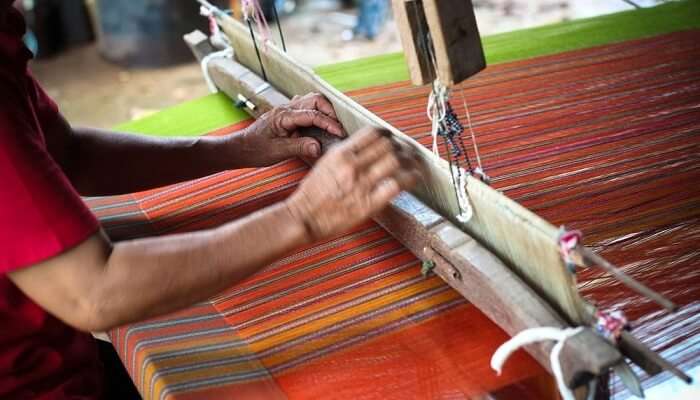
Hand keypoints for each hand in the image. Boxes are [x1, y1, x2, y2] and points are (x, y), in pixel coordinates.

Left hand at [231, 93, 343, 166]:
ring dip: (324, 110)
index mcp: (284, 116)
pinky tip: (320, 124)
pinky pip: (306, 107)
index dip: (329, 123)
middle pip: (315, 99)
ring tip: (333, 125)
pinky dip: (317, 112)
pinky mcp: (287, 115)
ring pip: (312, 100)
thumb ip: (299, 147)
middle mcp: (286, 108)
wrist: (240, 148)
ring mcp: (287, 110)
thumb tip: (319, 148)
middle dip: (330, 111)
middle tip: (339, 127)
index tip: (340, 133)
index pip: (312, 114)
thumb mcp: (278, 151)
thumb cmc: (255, 149)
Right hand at [285, 127, 421, 241]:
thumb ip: (346, 154)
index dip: (387, 133)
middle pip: (388, 145)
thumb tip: (367, 148)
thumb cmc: (312, 194)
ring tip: (414, 163)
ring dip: (409, 160)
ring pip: (395, 161)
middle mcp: (352, 165)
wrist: (303, 218)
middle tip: (408, 151)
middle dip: (401, 146)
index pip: (372, 133)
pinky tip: (414, 179)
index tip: (393, 137)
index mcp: (340, 153)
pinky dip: (409, 179)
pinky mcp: (368, 204)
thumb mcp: (325, 164)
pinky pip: (396, 185)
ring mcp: (361, 184)